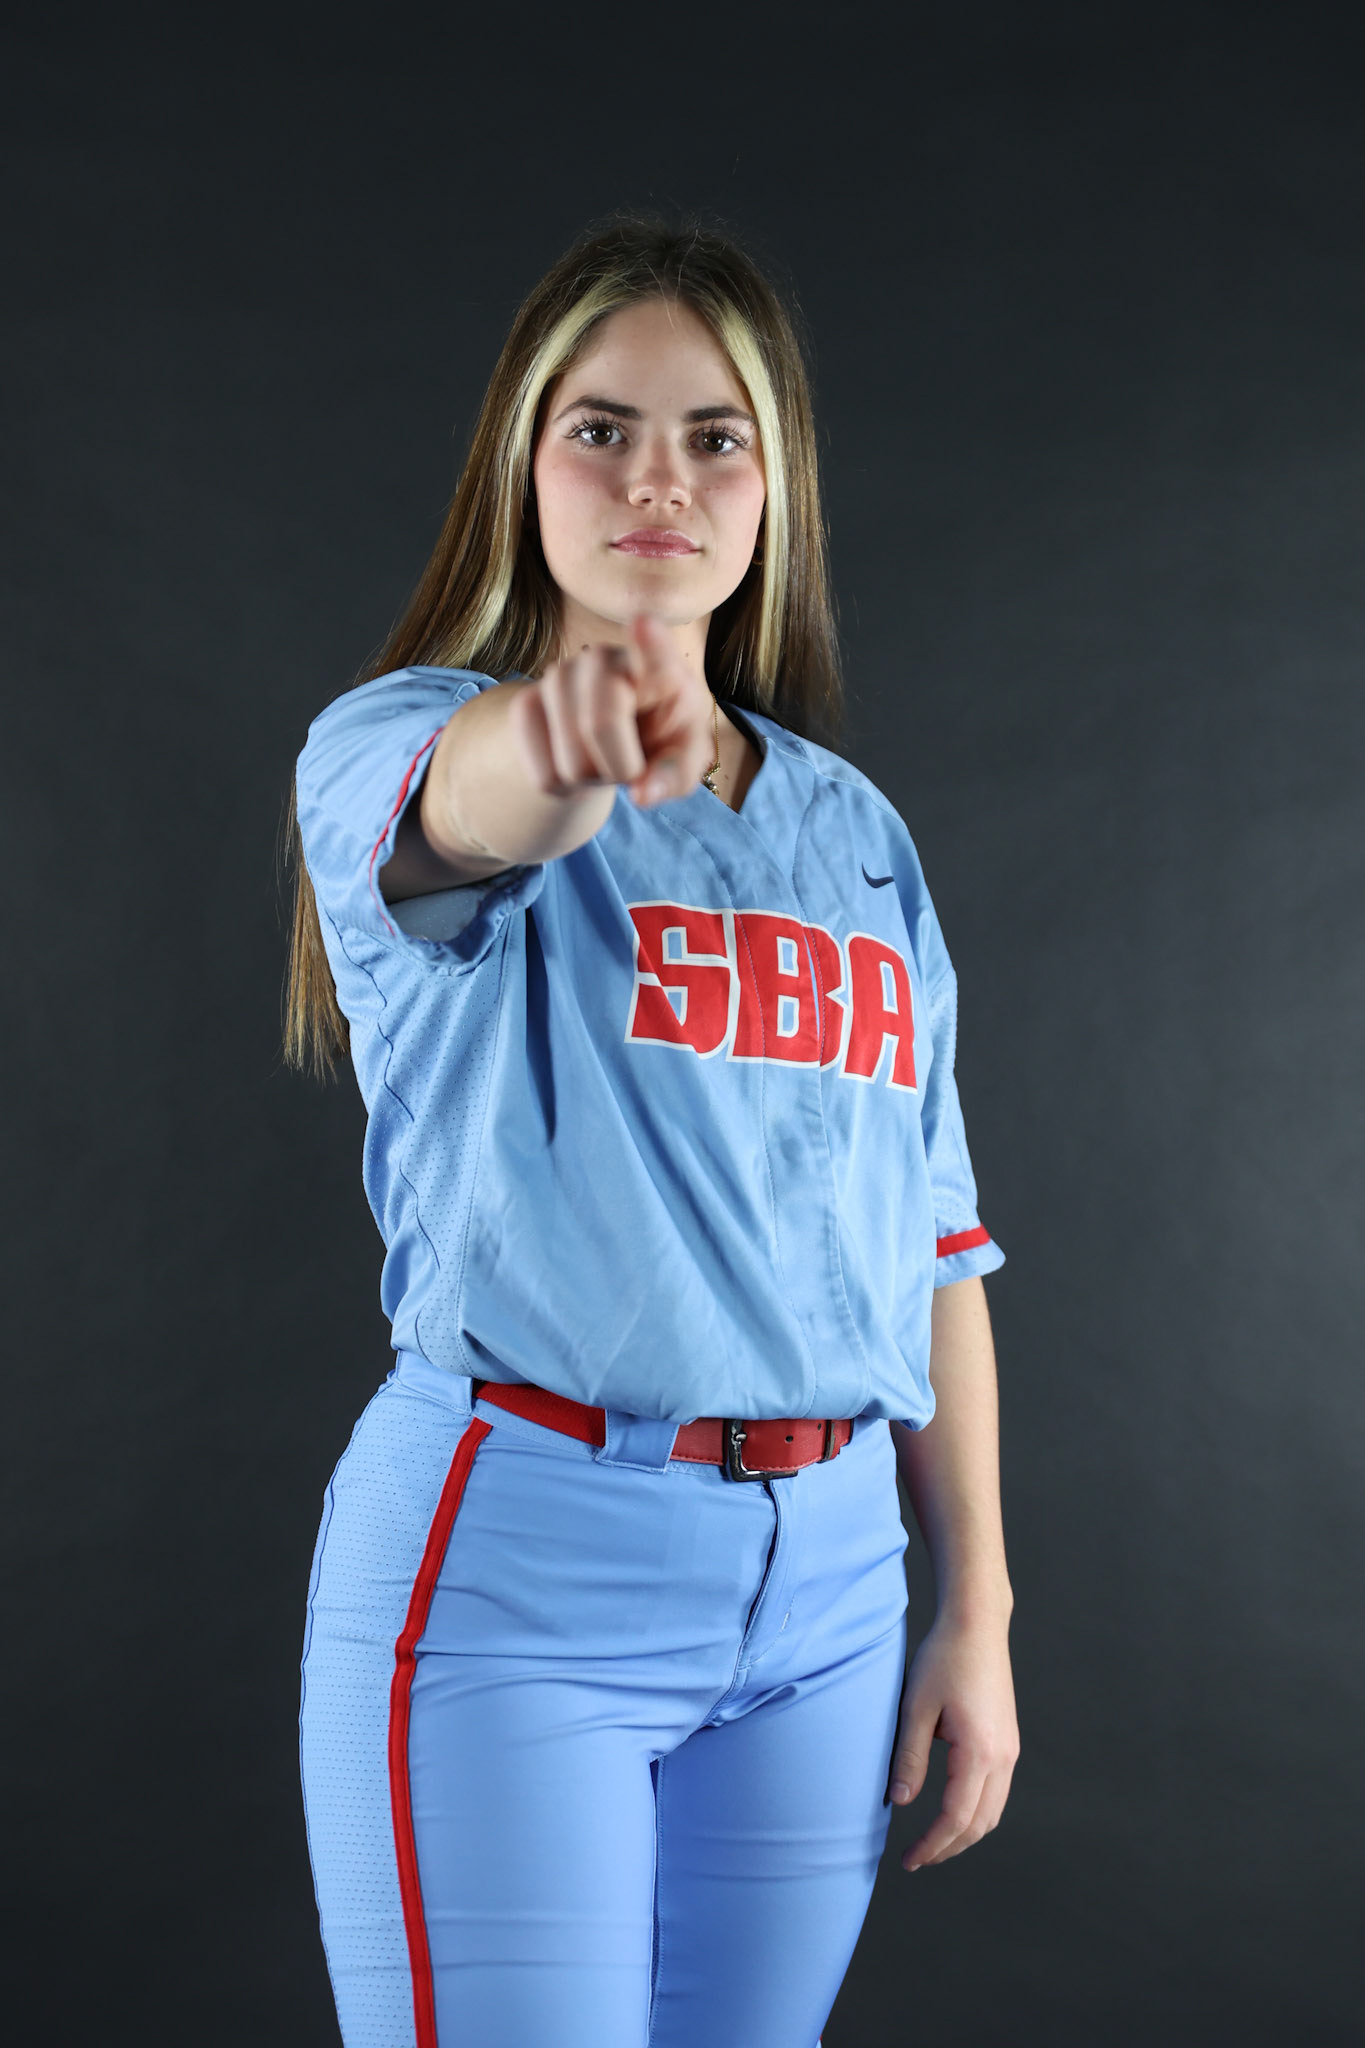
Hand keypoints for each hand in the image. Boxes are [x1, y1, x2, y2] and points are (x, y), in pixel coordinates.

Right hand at [510, 613, 716, 809]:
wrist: (609, 739)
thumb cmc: (659, 740)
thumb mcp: (682, 759)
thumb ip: (675, 775)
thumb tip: (643, 794)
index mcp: (657, 666)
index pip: (654, 651)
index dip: (648, 642)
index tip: (642, 623)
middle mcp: (602, 659)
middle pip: (601, 725)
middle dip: (621, 767)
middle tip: (631, 762)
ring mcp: (558, 676)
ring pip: (572, 764)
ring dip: (593, 780)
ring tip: (603, 757)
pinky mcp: (524, 704)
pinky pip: (545, 777)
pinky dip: (565, 788)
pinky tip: (574, 760)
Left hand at [887, 1609, 1019, 1870]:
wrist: (976, 1625)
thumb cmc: (943, 1659)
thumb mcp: (915, 1707)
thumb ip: (909, 1757)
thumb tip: (902, 1802)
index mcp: (979, 1752)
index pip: (956, 1819)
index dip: (932, 1846)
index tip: (908, 1860)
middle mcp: (1002, 1757)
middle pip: (980, 1825)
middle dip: (948, 1847)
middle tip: (916, 1857)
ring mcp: (1010, 1750)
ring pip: (992, 1812)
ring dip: (964, 1833)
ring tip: (932, 1841)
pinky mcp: (1008, 1741)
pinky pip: (997, 1792)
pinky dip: (976, 1812)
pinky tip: (952, 1810)